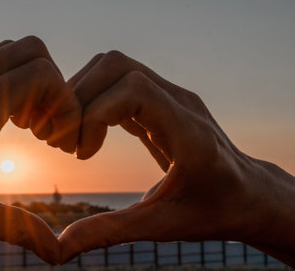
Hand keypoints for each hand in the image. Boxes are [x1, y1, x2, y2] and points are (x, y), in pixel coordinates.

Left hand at [0, 36, 80, 266]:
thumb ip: (20, 229)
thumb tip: (56, 254)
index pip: (43, 74)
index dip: (65, 105)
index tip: (59, 144)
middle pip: (30, 50)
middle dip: (52, 87)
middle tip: (44, 131)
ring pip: (5, 54)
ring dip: (28, 83)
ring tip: (25, 127)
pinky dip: (4, 85)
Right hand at [59, 51, 294, 266]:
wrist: (248, 194)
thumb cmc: (214, 211)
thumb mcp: (163, 226)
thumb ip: (111, 231)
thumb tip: (61, 245)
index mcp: (187, 130)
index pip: (132, 89)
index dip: (94, 114)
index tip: (83, 154)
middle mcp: (180, 101)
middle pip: (115, 65)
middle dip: (79, 98)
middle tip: (67, 142)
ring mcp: (171, 96)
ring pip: (114, 66)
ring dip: (83, 95)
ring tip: (74, 138)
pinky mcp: (160, 100)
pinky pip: (119, 82)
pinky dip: (94, 101)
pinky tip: (89, 136)